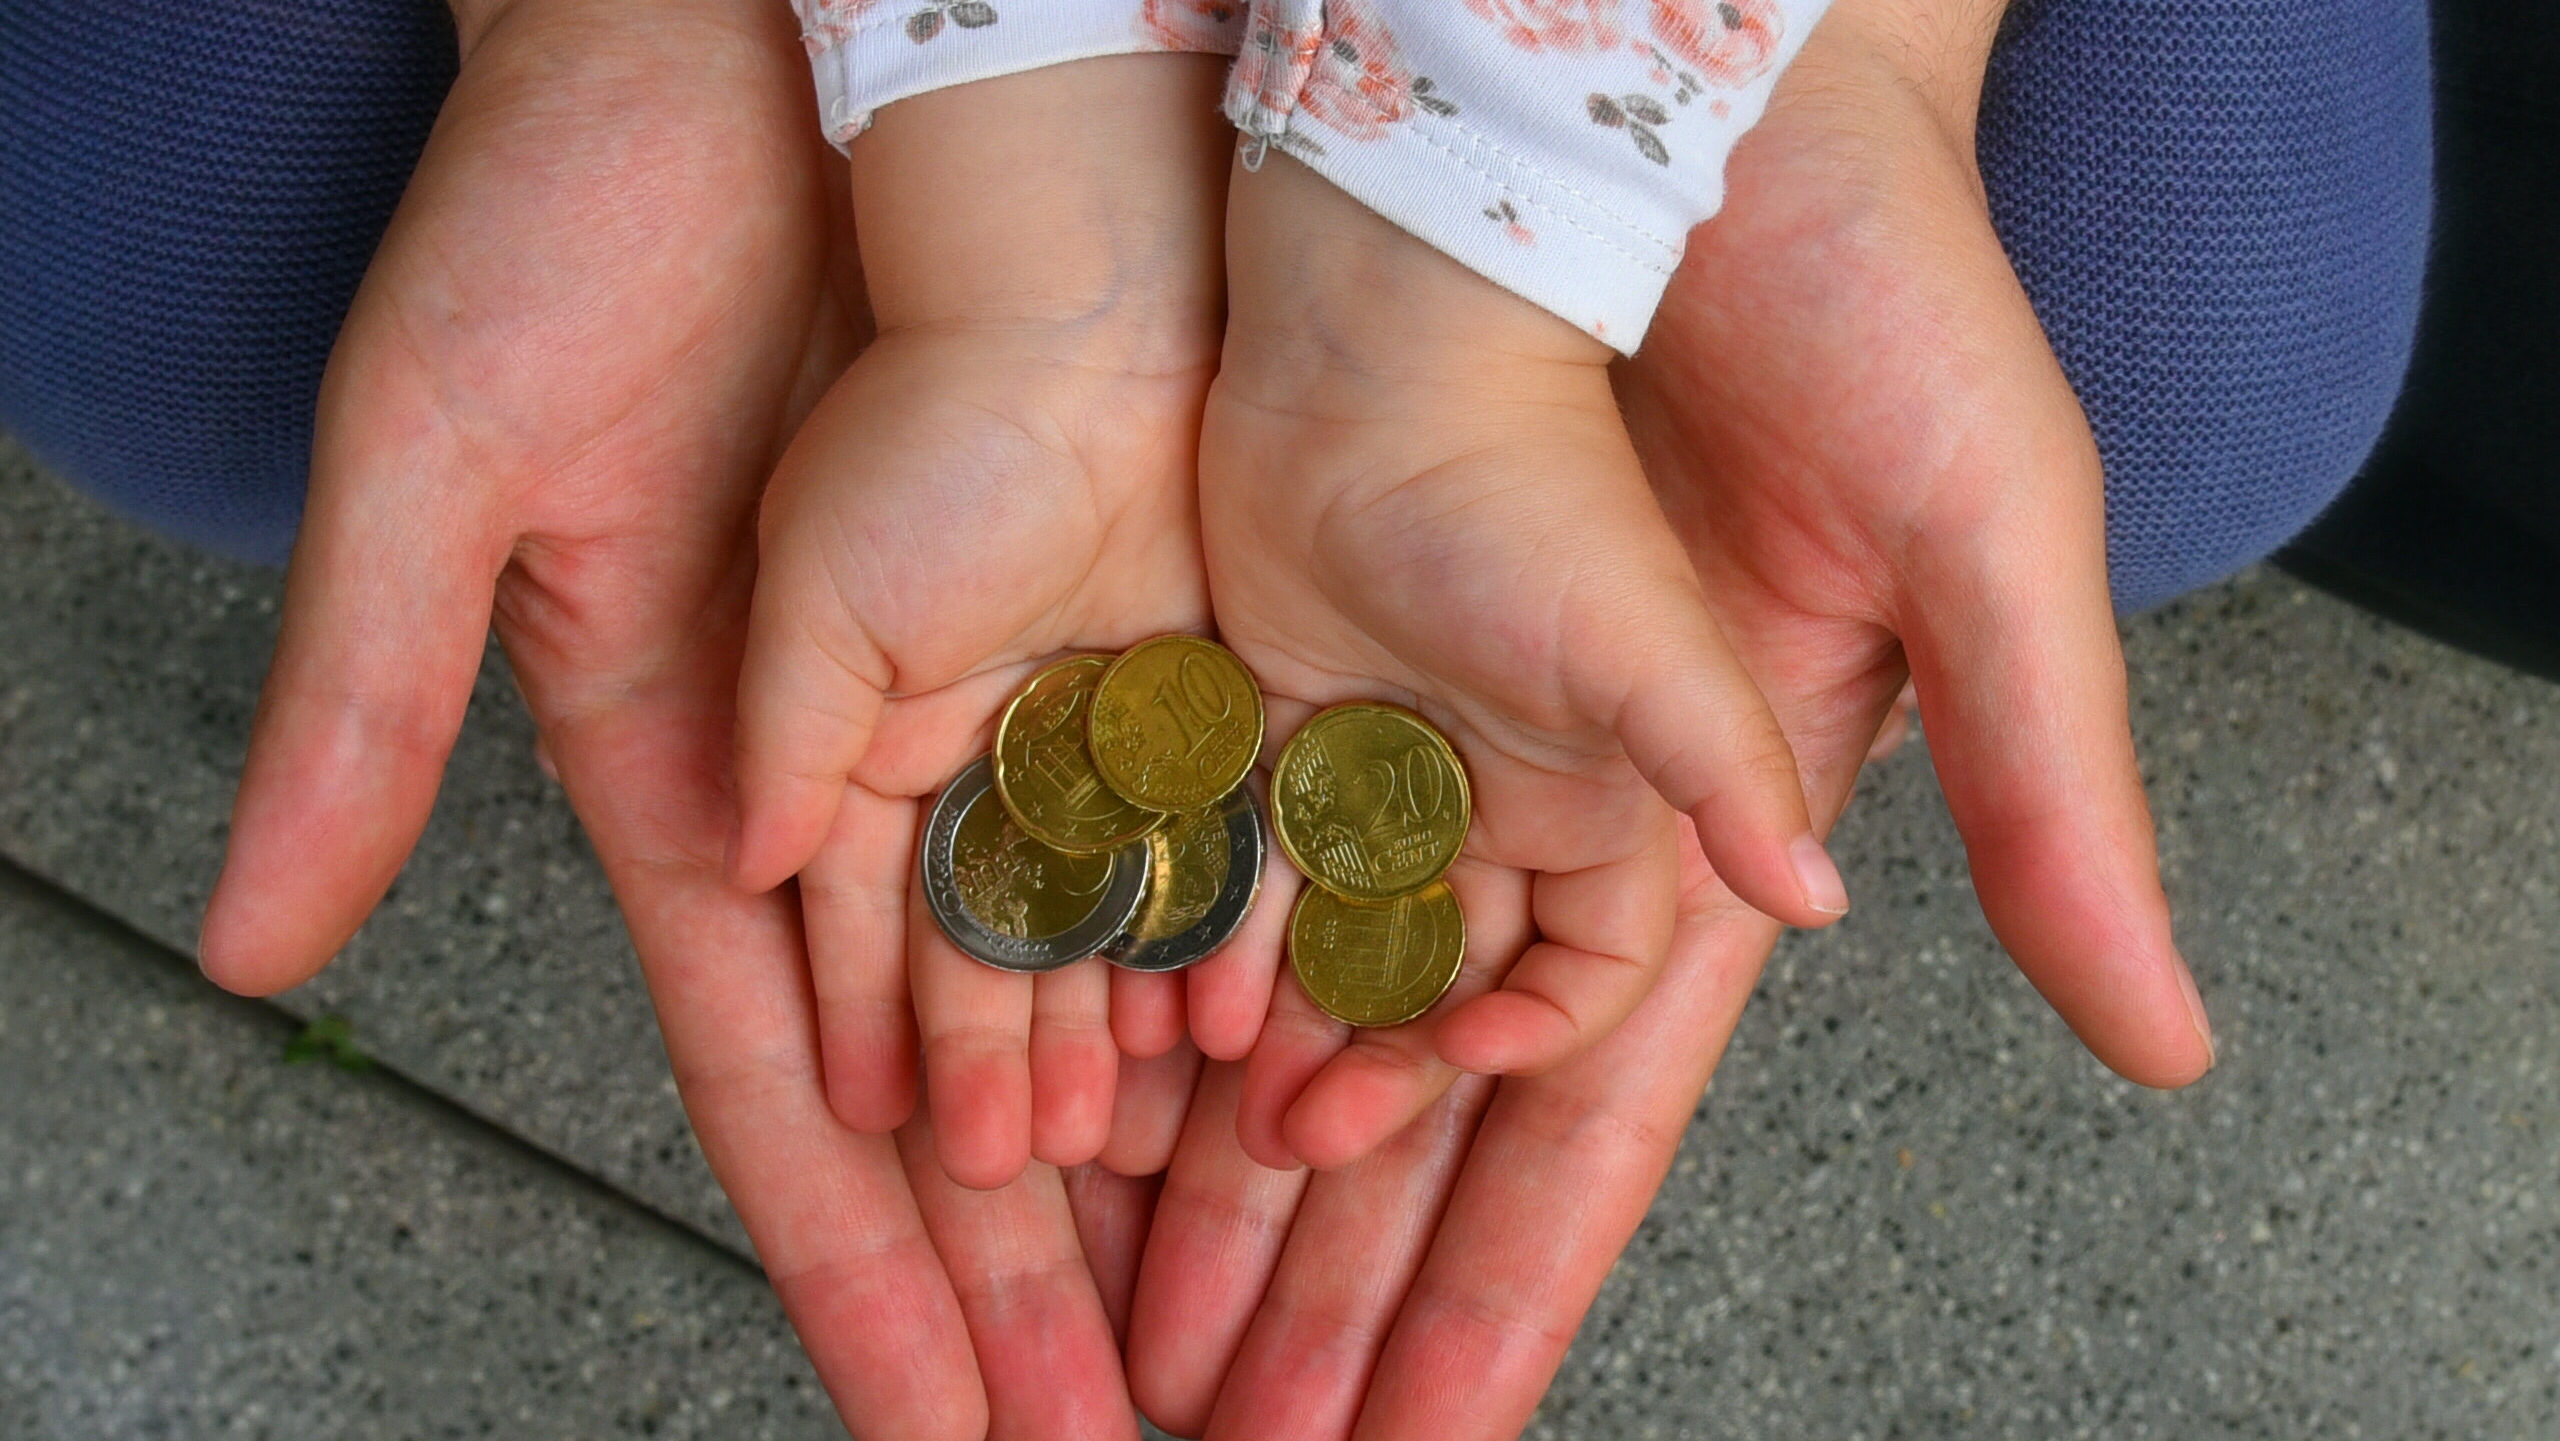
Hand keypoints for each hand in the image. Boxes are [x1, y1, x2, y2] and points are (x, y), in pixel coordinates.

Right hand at [196, 2, 1136, 1430]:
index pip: (782, 1090)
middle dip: (1012, 1275)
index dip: (856, 1268)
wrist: (761, 45)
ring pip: (1077, 983)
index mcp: (687, 784)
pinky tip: (1272, 1085)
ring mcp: (987, 704)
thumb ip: (365, 701)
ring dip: (1135, 1162)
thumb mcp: (441, 459)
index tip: (929, 1429)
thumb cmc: (568, 217)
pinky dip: (1217, 958)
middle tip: (1094, 1440)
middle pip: (950, 1086)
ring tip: (1197, 1320)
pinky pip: (1175, 822)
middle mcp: (847, 778)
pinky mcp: (1099, 620)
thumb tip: (256, 949)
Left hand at [1122, 0, 2211, 1429]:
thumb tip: (2143, 1040)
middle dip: (1335, 1275)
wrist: (1635, 95)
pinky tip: (1081, 1100)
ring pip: (1275, 993)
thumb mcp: (1982, 534)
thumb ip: (2041, 784)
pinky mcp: (1279, 645)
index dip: (1506, 1282)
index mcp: (1690, 821)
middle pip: (1408, 1099)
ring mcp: (1393, 726)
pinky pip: (1195, 846)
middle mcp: (1535, 799)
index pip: (1587, 1114)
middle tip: (1240, 1432)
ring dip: (1213, 1163)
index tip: (1428, 1438)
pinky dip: (1141, 972)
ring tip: (1140, 1325)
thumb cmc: (1861, 287)